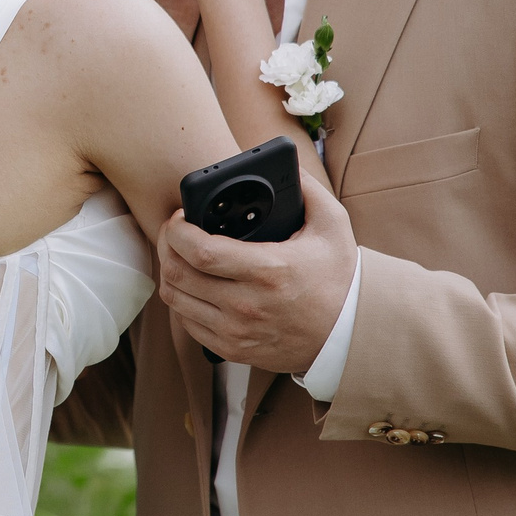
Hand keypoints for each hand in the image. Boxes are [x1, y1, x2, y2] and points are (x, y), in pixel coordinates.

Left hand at [157, 176, 357, 374]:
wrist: (349, 334)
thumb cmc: (338, 278)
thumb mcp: (333, 226)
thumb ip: (308, 190)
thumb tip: (286, 165)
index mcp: (268, 270)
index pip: (199, 251)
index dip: (177, 230)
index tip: (179, 217)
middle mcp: (247, 305)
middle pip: (178, 274)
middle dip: (167, 246)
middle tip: (175, 232)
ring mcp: (236, 331)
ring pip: (176, 299)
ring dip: (170, 272)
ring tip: (180, 256)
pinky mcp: (232, 349)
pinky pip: (187, 323)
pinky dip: (182, 300)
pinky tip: (193, 284)